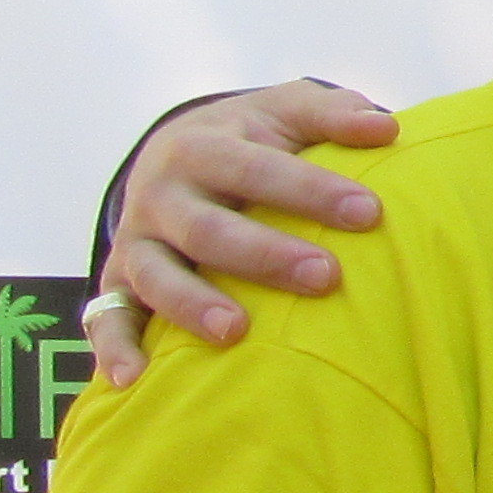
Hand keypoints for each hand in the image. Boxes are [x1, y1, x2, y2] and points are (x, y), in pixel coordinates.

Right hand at [87, 80, 397, 380]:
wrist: (176, 153)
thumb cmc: (254, 139)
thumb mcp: (287, 111)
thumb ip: (334, 114)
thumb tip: (386, 131)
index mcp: (201, 147)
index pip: (255, 169)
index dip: (311, 190)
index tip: (369, 213)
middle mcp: (160, 196)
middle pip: (208, 230)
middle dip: (265, 255)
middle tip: (326, 277)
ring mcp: (136, 244)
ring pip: (156, 277)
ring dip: (193, 305)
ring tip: (236, 331)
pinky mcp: (118, 285)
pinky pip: (107, 320)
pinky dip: (113, 349)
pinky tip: (133, 380)